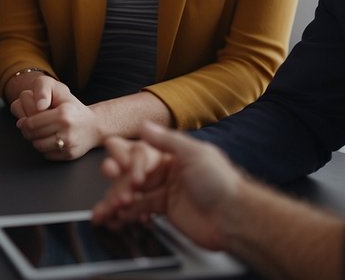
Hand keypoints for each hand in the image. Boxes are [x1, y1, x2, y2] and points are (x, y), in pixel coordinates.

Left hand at [13, 79, 98, 159]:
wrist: (94, 125)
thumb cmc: (71, 105)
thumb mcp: (58, 89)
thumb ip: (42, 89)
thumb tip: (38, 106)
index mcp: (63, 114)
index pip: (31, 123)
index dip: (24, 122)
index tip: (25, 119)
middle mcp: (67, 131)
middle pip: (32, 136)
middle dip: (27, 131)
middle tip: (30, 126)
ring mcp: (69, 145)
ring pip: (38, 147)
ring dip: (35, 140)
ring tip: (40, 132)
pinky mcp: (70, 155)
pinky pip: (47, 155)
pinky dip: (45, 148)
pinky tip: (50, 139)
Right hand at [91, 122, 240, 250]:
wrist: (235, 219)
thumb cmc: (221, 184)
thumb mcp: (195, 154)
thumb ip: (167, 140)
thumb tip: (144, 125)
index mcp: (170, 154)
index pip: (138, 153)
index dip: (129, 163)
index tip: (130, 175)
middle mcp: (164, 170)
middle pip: (129, 173)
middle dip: (117, 183)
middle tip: (118, 195)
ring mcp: (163, 191)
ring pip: (130, 193)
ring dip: (116, 201)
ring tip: (109, 212)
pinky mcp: (164, 210)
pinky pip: (139, 210)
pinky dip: (125, 215)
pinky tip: (116, 219)